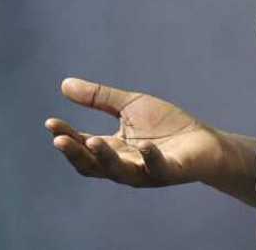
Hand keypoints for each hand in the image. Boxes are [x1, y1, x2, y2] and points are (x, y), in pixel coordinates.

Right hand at [45, 77, 221, 188]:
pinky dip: (150, 157)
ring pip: (119, 171)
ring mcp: (146, 171)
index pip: (82, 147)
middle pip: (93, 165)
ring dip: (104, 157)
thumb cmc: (166, 125)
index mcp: (113, 149)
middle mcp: (124, 165)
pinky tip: (144, 145)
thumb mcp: (130, 106)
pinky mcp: (170, 171)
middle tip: (60, 139)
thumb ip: (99, 98)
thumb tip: (64, 84)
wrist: (204, 141)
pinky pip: (157, 167)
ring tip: (91, 140)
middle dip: (75, 152)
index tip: (50, 122)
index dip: (66, 136)